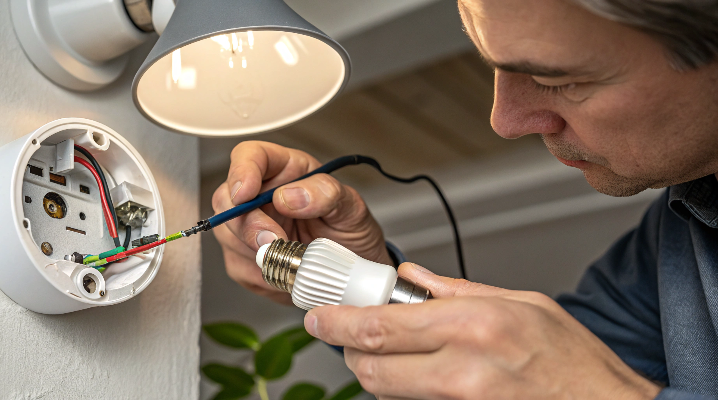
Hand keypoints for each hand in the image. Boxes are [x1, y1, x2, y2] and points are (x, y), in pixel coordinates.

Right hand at [212, 141, 389, 304]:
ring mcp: (250, 225)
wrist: (351, 271)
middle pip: (227, 198)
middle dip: (247, 224)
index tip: (245, 194)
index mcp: (286, 171)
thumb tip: (290, 196)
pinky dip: (260, 274)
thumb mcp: (352, 208)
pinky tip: (285, 272)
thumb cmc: (351, 232)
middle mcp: (262, 194)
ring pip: (226, 234)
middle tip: (274, 240)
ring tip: (292, 259)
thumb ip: (326, 194)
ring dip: (255, 252)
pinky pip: (238, 265)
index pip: (250, 156)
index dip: (241, 171)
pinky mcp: (245, 256)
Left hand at [304, 263, 662, 399]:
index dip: (337, 321)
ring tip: (392, 351)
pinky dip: (404, 389)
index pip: (378, 325)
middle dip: (350, 349)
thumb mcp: (522, 303)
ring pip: (385, 392)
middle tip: (350, 333)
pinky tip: (422, 373)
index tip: (320, 316)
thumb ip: (457, 290)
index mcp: (472, 325)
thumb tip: (413, 278)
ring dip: (376, 370)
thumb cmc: (574, 360)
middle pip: (371, 366)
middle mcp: (461, 369)